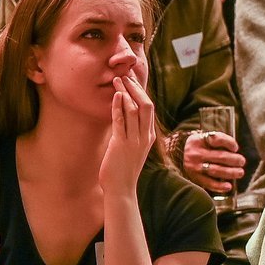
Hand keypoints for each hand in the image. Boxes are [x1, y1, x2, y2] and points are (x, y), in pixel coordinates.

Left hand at [100, 69, 158, 196]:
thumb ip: (131, 134)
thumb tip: (123, 119)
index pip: (149, 108)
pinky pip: (121, 121)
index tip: (131, 80)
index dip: (141, 92)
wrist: (121, 190)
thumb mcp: (132, 149)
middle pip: (146, 105)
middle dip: (135, 88)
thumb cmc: (123, 170)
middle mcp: (144, 136)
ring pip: (134, 110)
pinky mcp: (121, 144)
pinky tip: (115, 95)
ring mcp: (134, 140)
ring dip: (125, 92)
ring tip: (117, 79)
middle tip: (125, 75)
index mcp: (148, 136)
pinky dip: (118, 106)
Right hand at [180, 126, 244, 191]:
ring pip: (216, 170)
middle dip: (234, 160)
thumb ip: (218, 141)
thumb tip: (234, 150)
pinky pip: (209, 183)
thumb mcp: (204, 138)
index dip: (229, 143)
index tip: (235, 148)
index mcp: (199, 140)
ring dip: (230, 172)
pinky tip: (228, 186)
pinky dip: (220, 186)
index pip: (216, 139)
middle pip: (219, 156)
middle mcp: (196, 153)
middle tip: (241, 161)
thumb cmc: (199, 147)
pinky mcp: (194, 178)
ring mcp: (194, 167)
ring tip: (240, 172)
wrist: (178, 155)